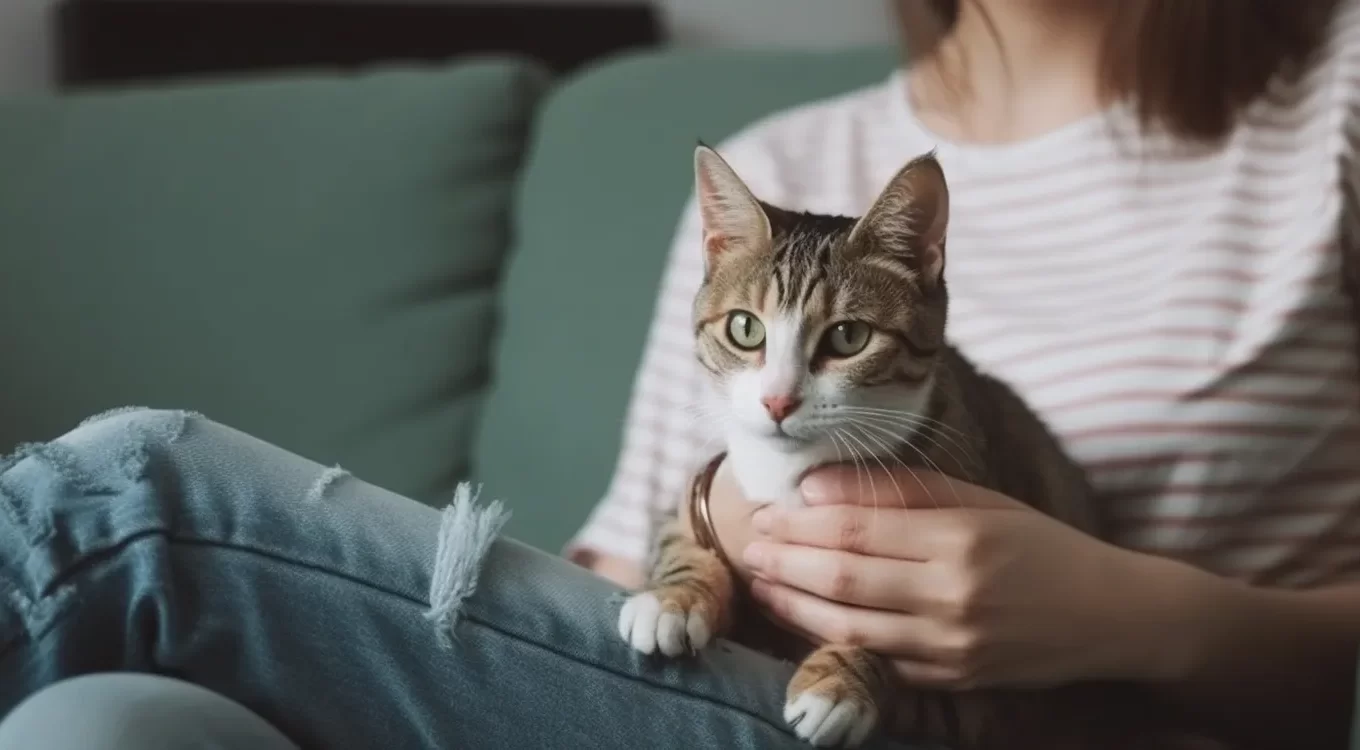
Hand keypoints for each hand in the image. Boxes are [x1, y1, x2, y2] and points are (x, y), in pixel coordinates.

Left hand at [739, 465, 1210, 689]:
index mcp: (960, 538)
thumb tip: (817, 483)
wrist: (1109, 614)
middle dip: (786, 560)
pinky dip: (829, 640)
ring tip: (762, 582)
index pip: (859, 528)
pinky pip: (876, 660)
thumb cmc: (1039, 545)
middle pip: (843, 578)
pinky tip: (801, 620)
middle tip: (751, 544)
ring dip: (793, 605)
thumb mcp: (979, 500)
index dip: (802, 521)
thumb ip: (900, 490)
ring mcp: (951, 644)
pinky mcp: (952, 679)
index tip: (768, 510)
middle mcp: (953, 594)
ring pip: (849, 627)